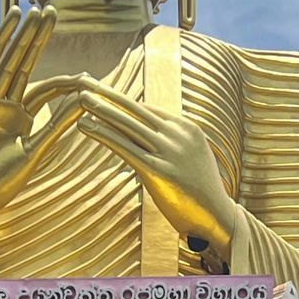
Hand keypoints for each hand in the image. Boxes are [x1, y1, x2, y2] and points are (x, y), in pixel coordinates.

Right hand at [0, 6, 81, 213]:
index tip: (84, 74)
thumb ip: (58, 126)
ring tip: (30, 10)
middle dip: (36, 38)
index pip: (45, 89)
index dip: (63, 79)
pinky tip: (9, 25)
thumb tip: (85, 102)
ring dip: (17, 35)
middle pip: (23, 63)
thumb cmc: (4, 182)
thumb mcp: (37, 151)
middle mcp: (3, 105)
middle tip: (50, 11)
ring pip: (5, 60)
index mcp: (20, 118)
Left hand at [64, 80, 238, 255]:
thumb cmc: (200, 191)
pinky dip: (104, 134)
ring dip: (102, 110)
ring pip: (128, 125)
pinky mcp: (158, 171)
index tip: (102, 90)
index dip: (122, 100)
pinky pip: (125, 147)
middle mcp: (178, 135)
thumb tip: (153, 136)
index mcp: (187, 128)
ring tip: (81, 99)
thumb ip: (174, 143)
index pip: (147, 110)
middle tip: (85, 82)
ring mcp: (169, 152)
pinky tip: (86, 125)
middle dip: (109, 95)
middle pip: (136, 110)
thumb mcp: (192, 158)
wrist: (217, 216)